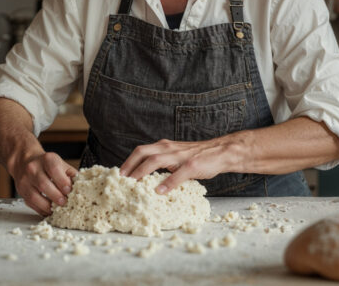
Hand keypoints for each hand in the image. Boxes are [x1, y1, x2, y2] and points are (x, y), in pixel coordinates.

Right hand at [11, 151, 76, 215]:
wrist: (25, 162)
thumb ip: (71, 174)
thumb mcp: (60, 164)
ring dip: (47, 206)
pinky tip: (49, 211)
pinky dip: (41, 209)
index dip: (62, 181)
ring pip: (34, 196)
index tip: (69, 191)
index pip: (54, 169)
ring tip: (57, 209)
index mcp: (47, 159)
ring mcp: (25, 180)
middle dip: (56, 196)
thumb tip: (81, 186)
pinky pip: (31, 203)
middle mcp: (33, 168)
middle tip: (64, 202)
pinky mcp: (21, 191)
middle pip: (43, 184)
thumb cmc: (46, 164)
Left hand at [120, 137, 239, 194]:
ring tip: (132, 185)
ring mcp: (180, 156)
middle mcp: (169, 148)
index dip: (127, 162)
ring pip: (156, 160)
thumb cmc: (197, 156)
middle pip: (143, 152)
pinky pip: (177, 174)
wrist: (220, 151)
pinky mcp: (192, 165)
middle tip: (119, 180)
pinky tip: (160, 192)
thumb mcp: (176, 156)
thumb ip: (162, 163)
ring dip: (142, 172)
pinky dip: (167, 183)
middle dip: (129, 166)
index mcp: (164, 146)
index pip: (140, 151)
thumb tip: (146, 179)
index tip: (117, 175)